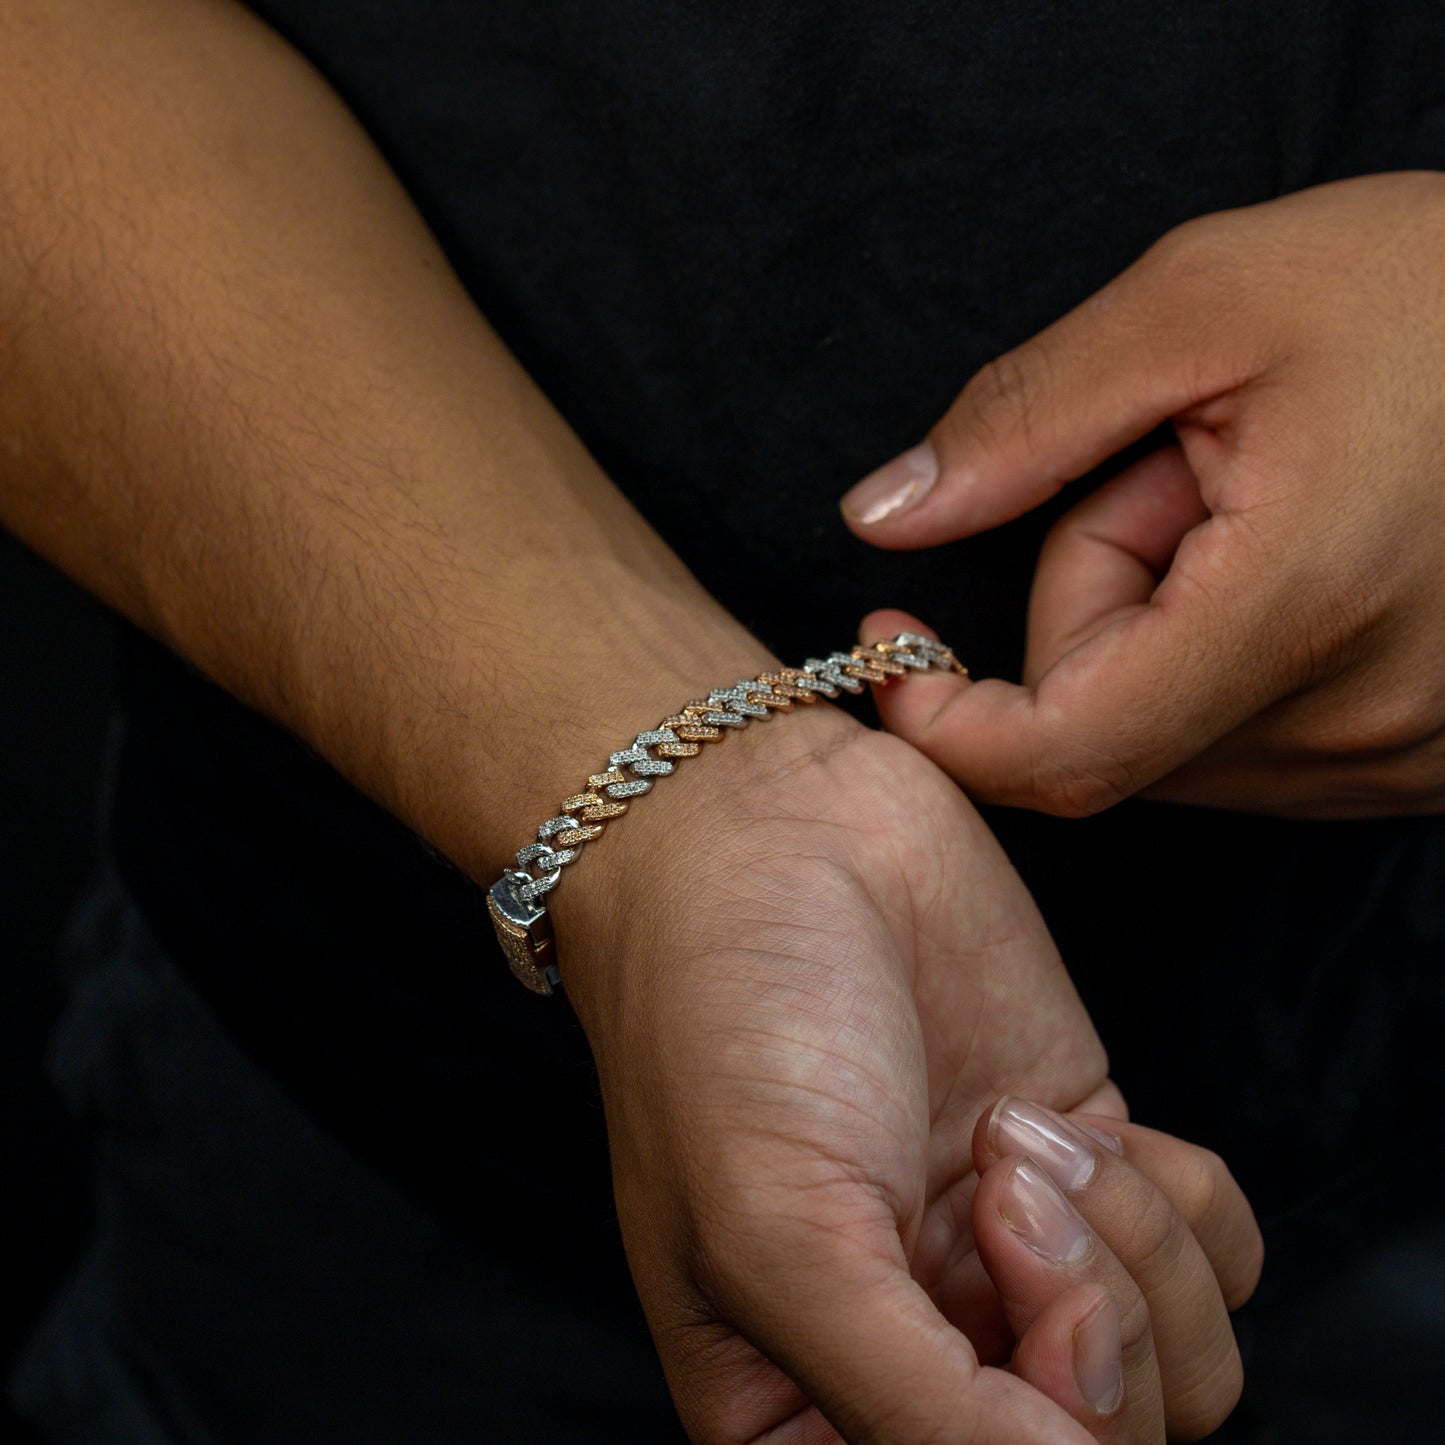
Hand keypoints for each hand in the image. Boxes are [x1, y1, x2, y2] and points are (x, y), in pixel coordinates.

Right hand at [558, 708, 1255, 1440]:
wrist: (766, 831)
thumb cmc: (722, 1025)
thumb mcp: (777, 1238)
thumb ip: (914, 1408)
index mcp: (807, 1402)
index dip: (1039, 1439)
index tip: (1008, 1308)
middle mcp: (922, 1342)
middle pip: (1110, 1443)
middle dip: (1094, 1325)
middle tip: (1002, 1189)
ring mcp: (1012, 1250)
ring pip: (1184, 1362)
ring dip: (1133, 1249)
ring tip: (1011, 1134)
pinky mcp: (1084, 1151)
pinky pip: (1213, 1245)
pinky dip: (1170, 1191)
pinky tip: (1053, 1113)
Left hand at [841, 171, 1444, 817]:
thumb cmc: (1423, 287)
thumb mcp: (1199, 303)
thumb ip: (1022, 422)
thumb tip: (882, 518)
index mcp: (1299, 608)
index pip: (1060, 756)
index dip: (946, 720)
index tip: (894, 642)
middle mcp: (1361, 719)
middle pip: (1104, 726)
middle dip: (1090, 601)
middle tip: (1175, 471)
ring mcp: (1405, 754)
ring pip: (1170, 736)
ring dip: (1161, 627)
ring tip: (1258, 502)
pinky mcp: (1422, 759)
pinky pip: (1245, 742)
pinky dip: (1227, 660)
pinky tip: (1302, 561)